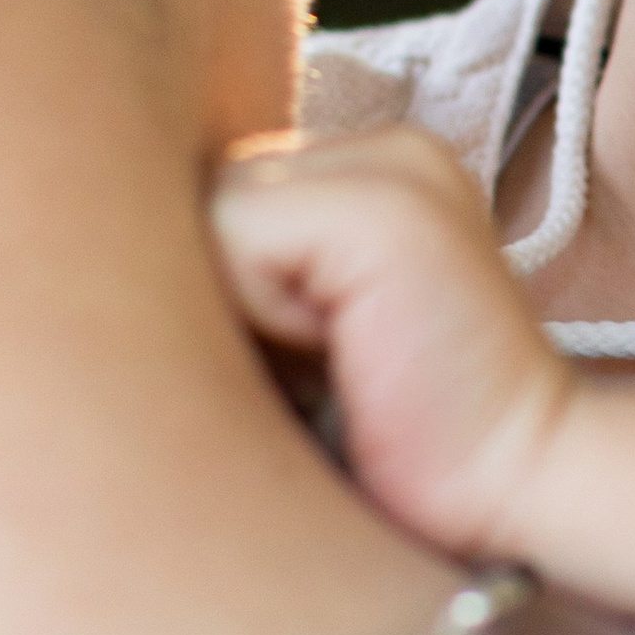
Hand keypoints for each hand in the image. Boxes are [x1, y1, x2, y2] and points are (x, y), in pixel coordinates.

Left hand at [211, 127, 575, 561]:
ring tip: (325, 365)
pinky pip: (235, 232)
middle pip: (200, 191)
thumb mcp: (310, 332)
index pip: (217, 187)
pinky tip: (340, 359)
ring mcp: (394, 165)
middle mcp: (389, 146)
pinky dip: (260, 315)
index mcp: (379, 168)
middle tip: (316, 367)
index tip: (310, 359)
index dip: (222, 287)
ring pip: (207, 207)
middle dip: (219, 291)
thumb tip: (118, 250)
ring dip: (236, 305)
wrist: (516, 488)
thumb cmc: (398, 444)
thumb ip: (251, 267)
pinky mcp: (385, 206)